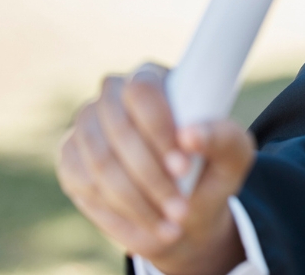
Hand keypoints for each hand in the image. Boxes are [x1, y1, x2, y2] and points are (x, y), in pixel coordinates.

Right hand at [56, 63, 255, 274]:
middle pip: (119, 130)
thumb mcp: (234, 155)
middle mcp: (113, 94)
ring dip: (138, 202)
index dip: (159, 129)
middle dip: (152, 178)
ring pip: (101, 164)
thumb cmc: (213, 168)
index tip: (183, 167)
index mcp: (154, 77)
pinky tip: (147, 225)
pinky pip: (85, 186)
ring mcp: (87, 125)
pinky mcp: (70, 158)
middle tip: (182, 210)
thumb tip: (190, 134)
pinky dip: (118, 213)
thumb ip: (223, 137)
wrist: (184, 208)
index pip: (143, 89)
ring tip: (172, 226)